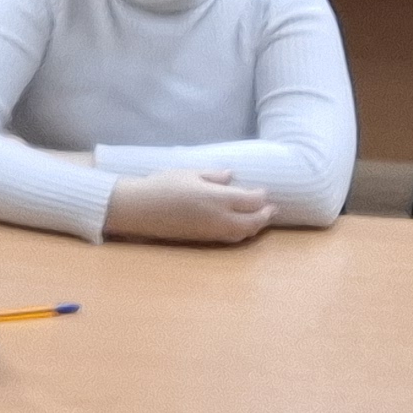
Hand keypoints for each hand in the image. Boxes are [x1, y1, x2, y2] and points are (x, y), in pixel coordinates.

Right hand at [105, 168, 275, 243]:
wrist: (140, 209)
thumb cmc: (162, 185)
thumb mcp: (189, 173)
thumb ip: (213, 176)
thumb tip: (231, 176)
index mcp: (217, 197)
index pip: (250, 200)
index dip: (260, 196)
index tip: (263, 190)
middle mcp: (218, 218)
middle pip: (251, 221)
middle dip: (264, 215)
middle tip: (272, 208)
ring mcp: (210, 231)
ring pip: (241, 234)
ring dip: (255, 227)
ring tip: (260, 219)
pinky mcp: (202, 239)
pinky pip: (229, 239)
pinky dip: (241, 234)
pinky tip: (240, 228)